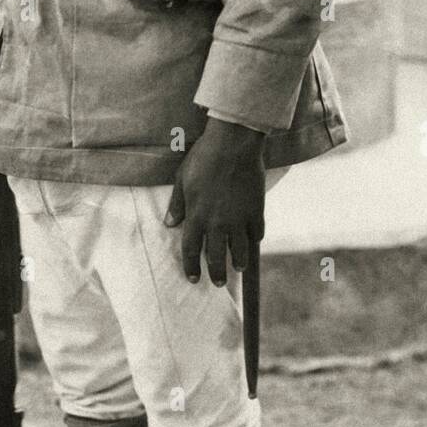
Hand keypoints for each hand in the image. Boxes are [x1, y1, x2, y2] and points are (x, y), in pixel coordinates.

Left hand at [164, 117, 265, 285]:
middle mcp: (218, 223)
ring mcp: (239, 219)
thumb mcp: (182, 178)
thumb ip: (177, 204)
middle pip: (217, 258)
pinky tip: (252, 241)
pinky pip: (257, 233)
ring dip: (238, 262)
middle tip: (217, 282)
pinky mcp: (256, 210)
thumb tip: (170, 223)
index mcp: (197, 216)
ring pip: (240, 251)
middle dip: (217, 274)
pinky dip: (254, 239)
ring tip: (238, 266)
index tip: (193, 278)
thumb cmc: (204, 158)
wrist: (233, 144)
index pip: (191, 251)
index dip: (191, 268)